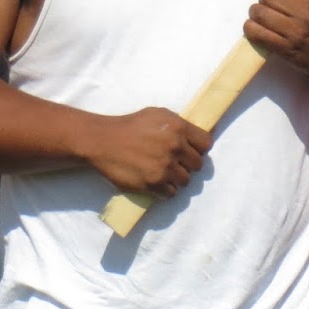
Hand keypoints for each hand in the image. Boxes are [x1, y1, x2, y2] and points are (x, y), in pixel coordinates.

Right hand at [85, 107, 211, 196]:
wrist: (102, 141)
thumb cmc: (130, 125)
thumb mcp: (158, 115)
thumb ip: (180, 124)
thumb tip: (205, 132)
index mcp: (178, 127)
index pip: (206, 143)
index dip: (199, 149)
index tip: (189, 151)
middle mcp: (175, 146)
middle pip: (198, 165)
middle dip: (187, 164)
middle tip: (174, 163)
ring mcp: (165, 166)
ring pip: (185, 181)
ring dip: (176, 179)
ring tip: (162, 173)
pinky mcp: (153, 183)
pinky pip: (171, 193)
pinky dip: (165, 190)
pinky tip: (156, 182)